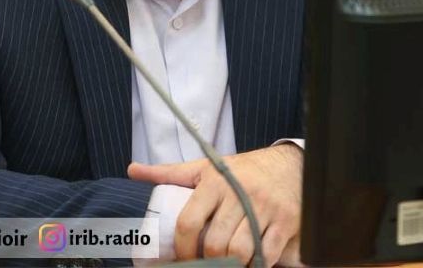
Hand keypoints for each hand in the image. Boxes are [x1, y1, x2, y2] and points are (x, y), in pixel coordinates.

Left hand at [127, 143, 302, 265]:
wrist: (289, 165)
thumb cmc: (242, 171)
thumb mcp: (206, 167)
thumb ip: (170, 173)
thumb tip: (133, 170)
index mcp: (215, 181)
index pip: (189, 221)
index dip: (183, 248)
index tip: (183, 258)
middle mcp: (240, 194)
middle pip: (216, 243)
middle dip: (208, 260)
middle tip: (206, 263)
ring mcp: (265, 208)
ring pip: (241, 251)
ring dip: (231, 265)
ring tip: (226, 264)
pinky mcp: (286, 221)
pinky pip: (267, 254)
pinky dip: (255, 265)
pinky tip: (249, 263)